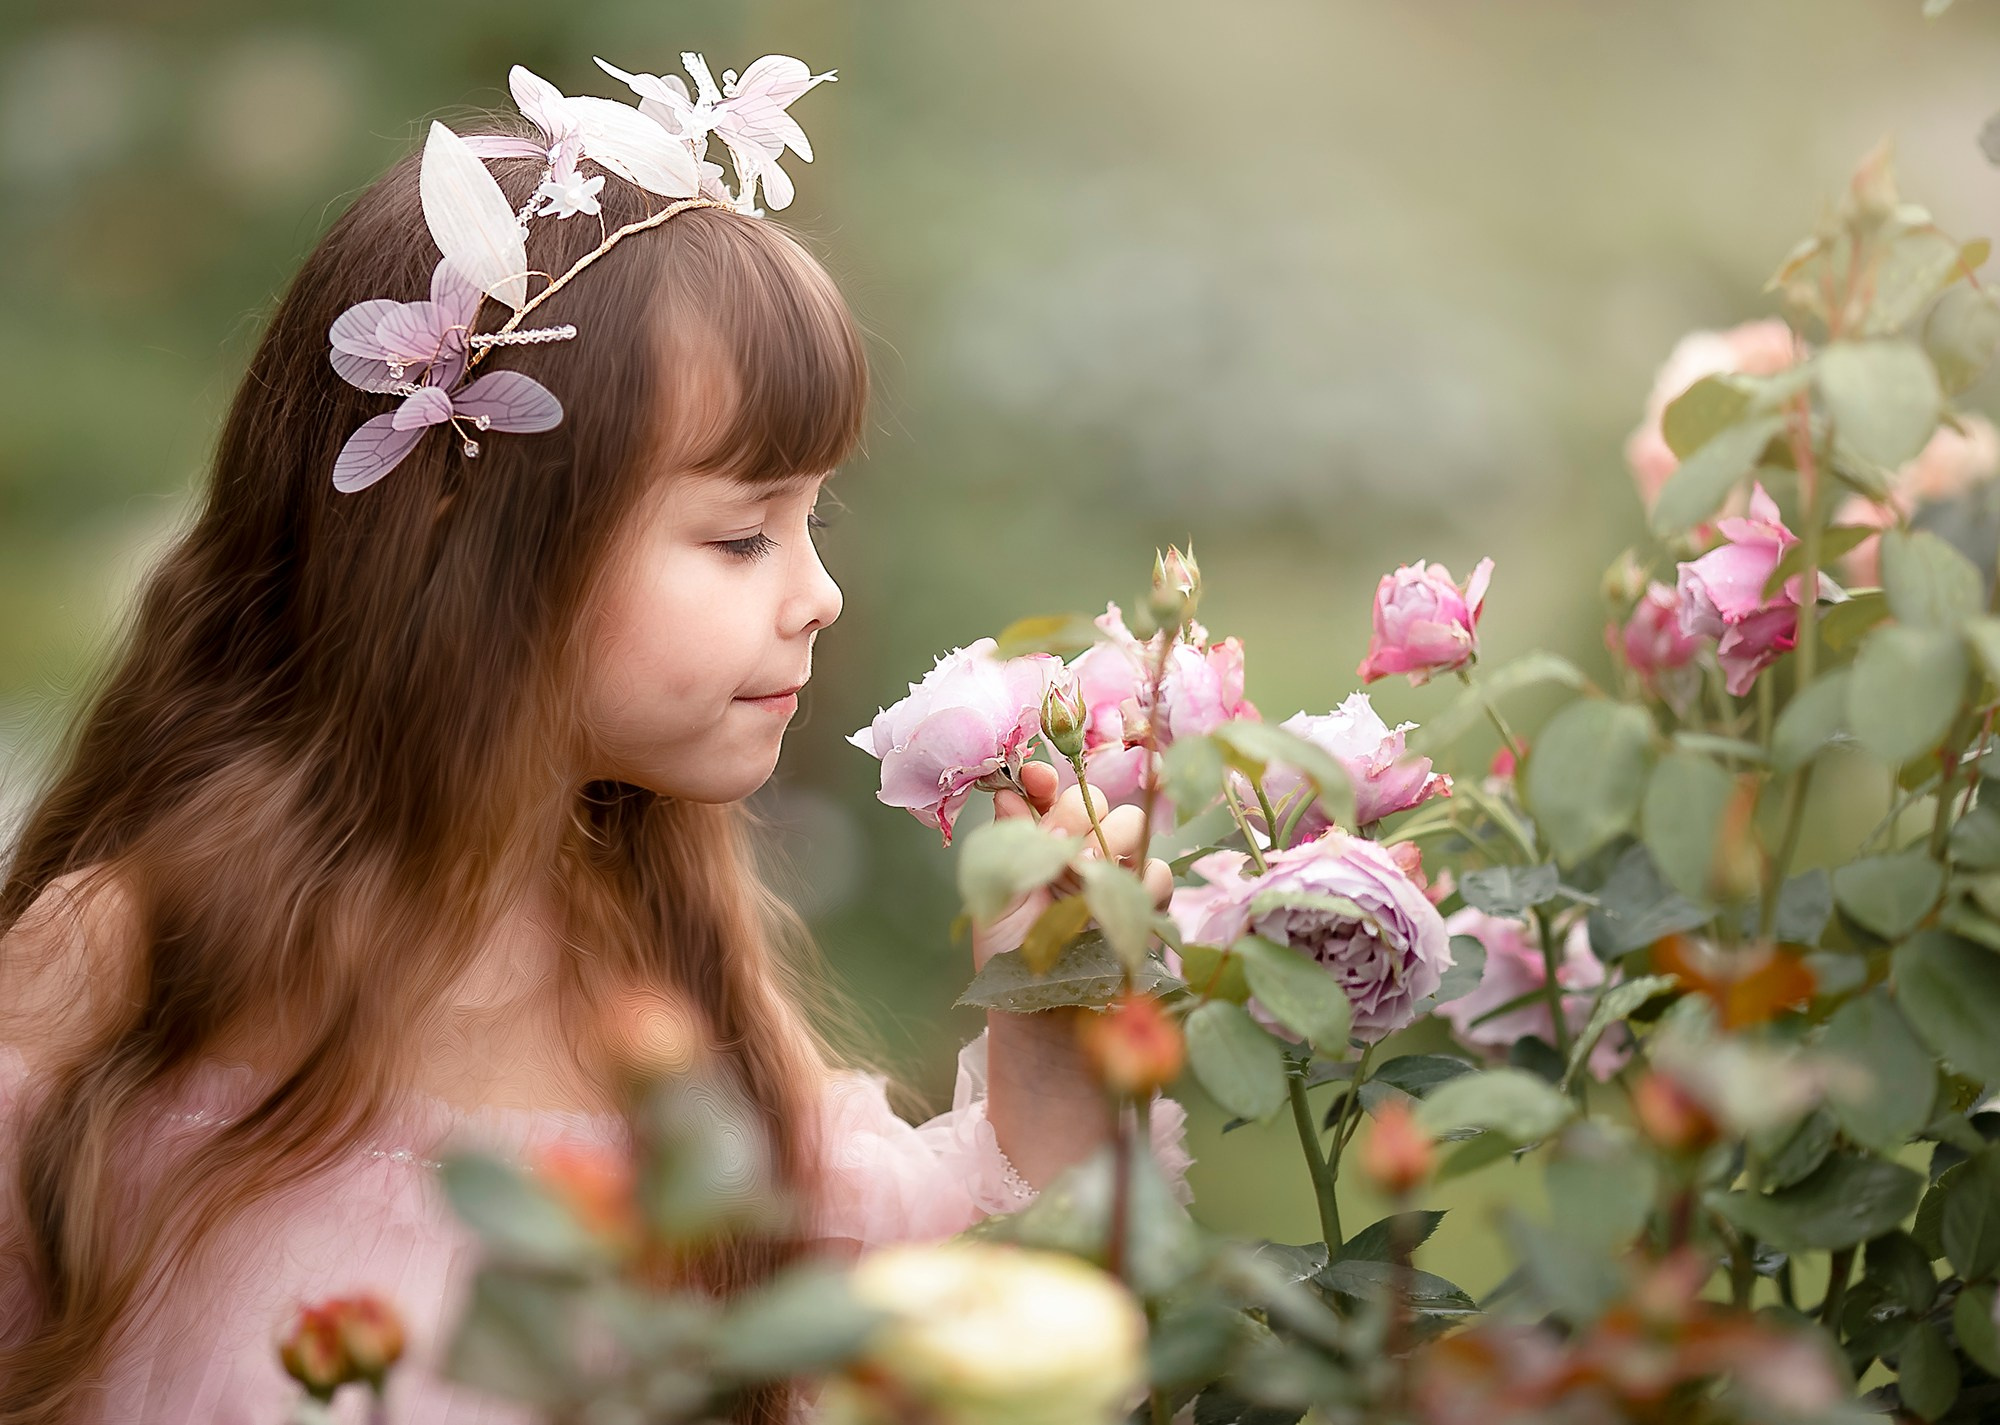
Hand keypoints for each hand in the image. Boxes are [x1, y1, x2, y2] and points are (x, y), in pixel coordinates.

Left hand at [971, 762, 1175, 974]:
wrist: (1041, 1008)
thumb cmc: (1009, 953)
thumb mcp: (996, 894)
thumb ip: (1007, 842)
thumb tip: (1003, 791)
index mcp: (1038, 840)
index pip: (1046, 792)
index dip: (1042, 779)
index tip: (1035, 781)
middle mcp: (1078, 848)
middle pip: (1094, 800)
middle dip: (1077, 811)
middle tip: (1061, 844)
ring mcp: (1114, 872)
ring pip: (1131, 824)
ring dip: (1111, 840)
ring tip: (1086, 874)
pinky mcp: (1144, 902)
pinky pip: (1157, 871)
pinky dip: (1142, 879)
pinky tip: (1117, 899)